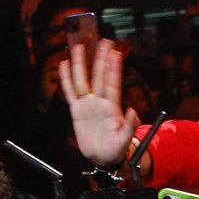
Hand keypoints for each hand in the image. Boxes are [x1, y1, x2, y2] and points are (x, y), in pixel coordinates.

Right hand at [59, 41, 139, 167]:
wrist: (102, 158)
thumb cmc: (115, 149)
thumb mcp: (124, 140)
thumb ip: (129, 127)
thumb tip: (134, 111)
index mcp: (112, 108)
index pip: (112, 83)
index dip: (113, 68)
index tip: (115, 52)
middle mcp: (99, 102)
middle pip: (98, 76)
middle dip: (100, 59)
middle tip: (103, 40)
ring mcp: (88, 104)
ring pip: (82, 80)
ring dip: (81, 63)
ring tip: (79, 46)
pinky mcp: (77, 110)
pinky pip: (70, 92)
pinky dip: (66, 79)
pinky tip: (64, 64)